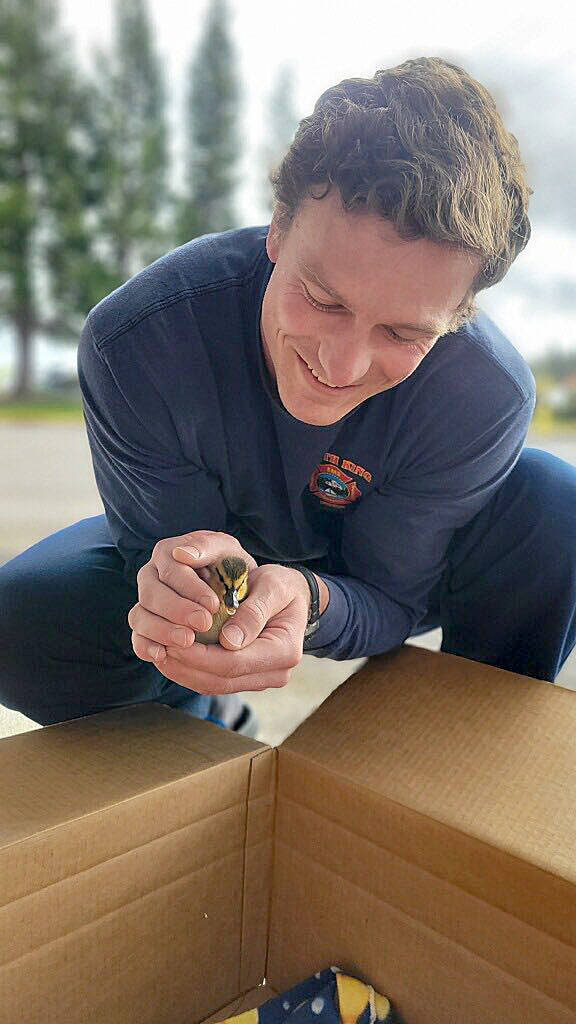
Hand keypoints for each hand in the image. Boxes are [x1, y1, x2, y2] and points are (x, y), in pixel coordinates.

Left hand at [129, 531, 315, 693]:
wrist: (294, 597)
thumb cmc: (282, 586)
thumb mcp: (273, 586)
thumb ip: (253, 612)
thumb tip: (229, 641)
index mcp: (285, 651)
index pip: (233, 663)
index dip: (199, 656)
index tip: (173, 640)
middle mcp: (275, 673)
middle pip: (221, 680)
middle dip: (186, 666)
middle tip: (159, 648)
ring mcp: (260, 679)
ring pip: (214, 686)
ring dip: (184, 672)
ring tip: (160, 653)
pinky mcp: (247, 678)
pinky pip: (214, 682)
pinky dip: (190, 671)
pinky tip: (172, 657)